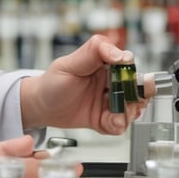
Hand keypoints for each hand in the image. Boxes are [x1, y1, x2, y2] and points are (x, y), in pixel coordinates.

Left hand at [19, 34, 155, 134]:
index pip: (129, 67)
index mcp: (104, 65)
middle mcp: (110, 83)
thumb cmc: (52, 82)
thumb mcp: (69, 63)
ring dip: (128, 113)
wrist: (40, 106)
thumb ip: (93, 52)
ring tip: (116, 115)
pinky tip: (109, 122)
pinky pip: (120, 124)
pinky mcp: (105, 119)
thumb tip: (119, 53)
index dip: (135, 75)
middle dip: (138, 97)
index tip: (132, 81)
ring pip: (133, 107)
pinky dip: (117, 125)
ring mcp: (109, 101)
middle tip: (130, 102)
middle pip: (137, 88)